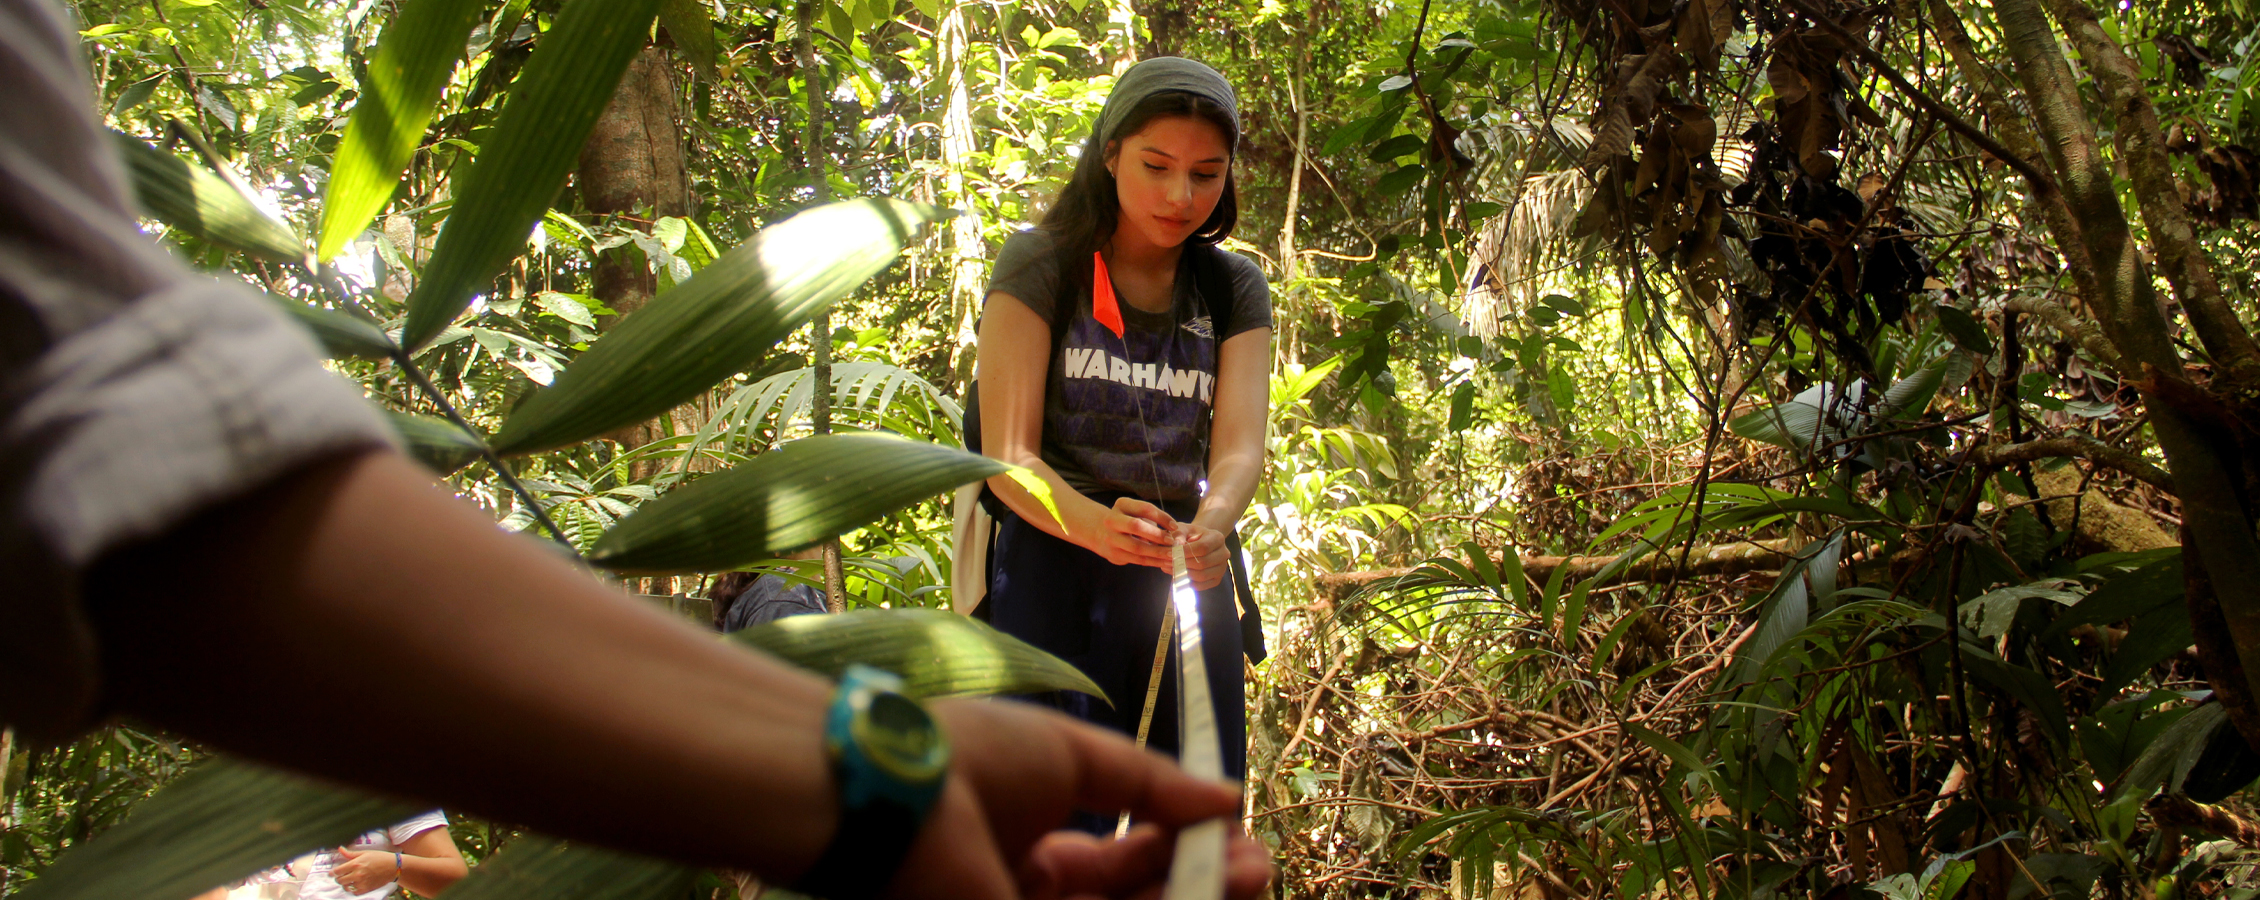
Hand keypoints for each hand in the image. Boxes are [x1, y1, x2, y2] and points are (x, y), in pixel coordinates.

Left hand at [329, 847, 398, 895]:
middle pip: (339, 880)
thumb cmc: (380, 858)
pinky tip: (356, 884)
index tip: (332, 873)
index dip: (332, 873)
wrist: (393, 867)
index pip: (337, 871)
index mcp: (356, 863)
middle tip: (342, 876)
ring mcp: (361, 882)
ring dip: (345, 884)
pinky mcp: (366, 889)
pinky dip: (353, 889)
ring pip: (346, 887)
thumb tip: (340, 849)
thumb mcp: (365, 853)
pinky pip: (354, 892)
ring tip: (349, 880)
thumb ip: (350, 853)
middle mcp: (357, 874)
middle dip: (338, 878)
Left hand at [874, 698, 1271, 899]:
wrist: (894, 795)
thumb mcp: (1071, 755)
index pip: (1121, 859)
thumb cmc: (967, 758)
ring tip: (1247, 872)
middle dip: (1199, 882)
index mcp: (1030, 843)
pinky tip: (1205, 888)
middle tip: (1254, 865)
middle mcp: (1030, 893)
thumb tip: (1222, 793)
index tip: (1231, 828)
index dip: (1179, 845)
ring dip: (1192, 897)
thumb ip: (1147, 781)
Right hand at [1094, 497, 1175, 569]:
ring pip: (1137, 547)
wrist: (1101, 533)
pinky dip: (1153, 561)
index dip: (1162, 517)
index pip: (1144, 508)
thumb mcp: (1137, 513)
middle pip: (1136, 526)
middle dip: (1157, 534)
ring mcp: (1111, 539)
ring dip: (1157, 552)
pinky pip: (1137, 560)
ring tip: (1172, 554)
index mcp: (1121, 505)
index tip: (1175, 526)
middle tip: (1172, 541)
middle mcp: (1112, 520)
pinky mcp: (1114, 555)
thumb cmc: (1128, 520)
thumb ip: (1153, 519)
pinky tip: (1164, 562)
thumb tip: (1175, 532)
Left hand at [1174, 525, 1229, 590]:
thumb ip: (1179, 534)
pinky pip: (1201, 586)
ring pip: (1202, 576)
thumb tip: (1176, 544)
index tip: (1170, 553)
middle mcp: (1224, 553)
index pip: (1203, 547)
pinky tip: (1176, 576)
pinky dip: (1186, 583)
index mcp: (1218, 538)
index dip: (1185, 552)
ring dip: (1183, 574)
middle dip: (1183, 564)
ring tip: (1169, 569)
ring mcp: (1221, 568)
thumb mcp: (1183, 529)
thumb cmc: (1190, 535)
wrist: (1199, 543)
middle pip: (1203, 563)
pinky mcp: (1216, 580)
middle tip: (1167, 562)